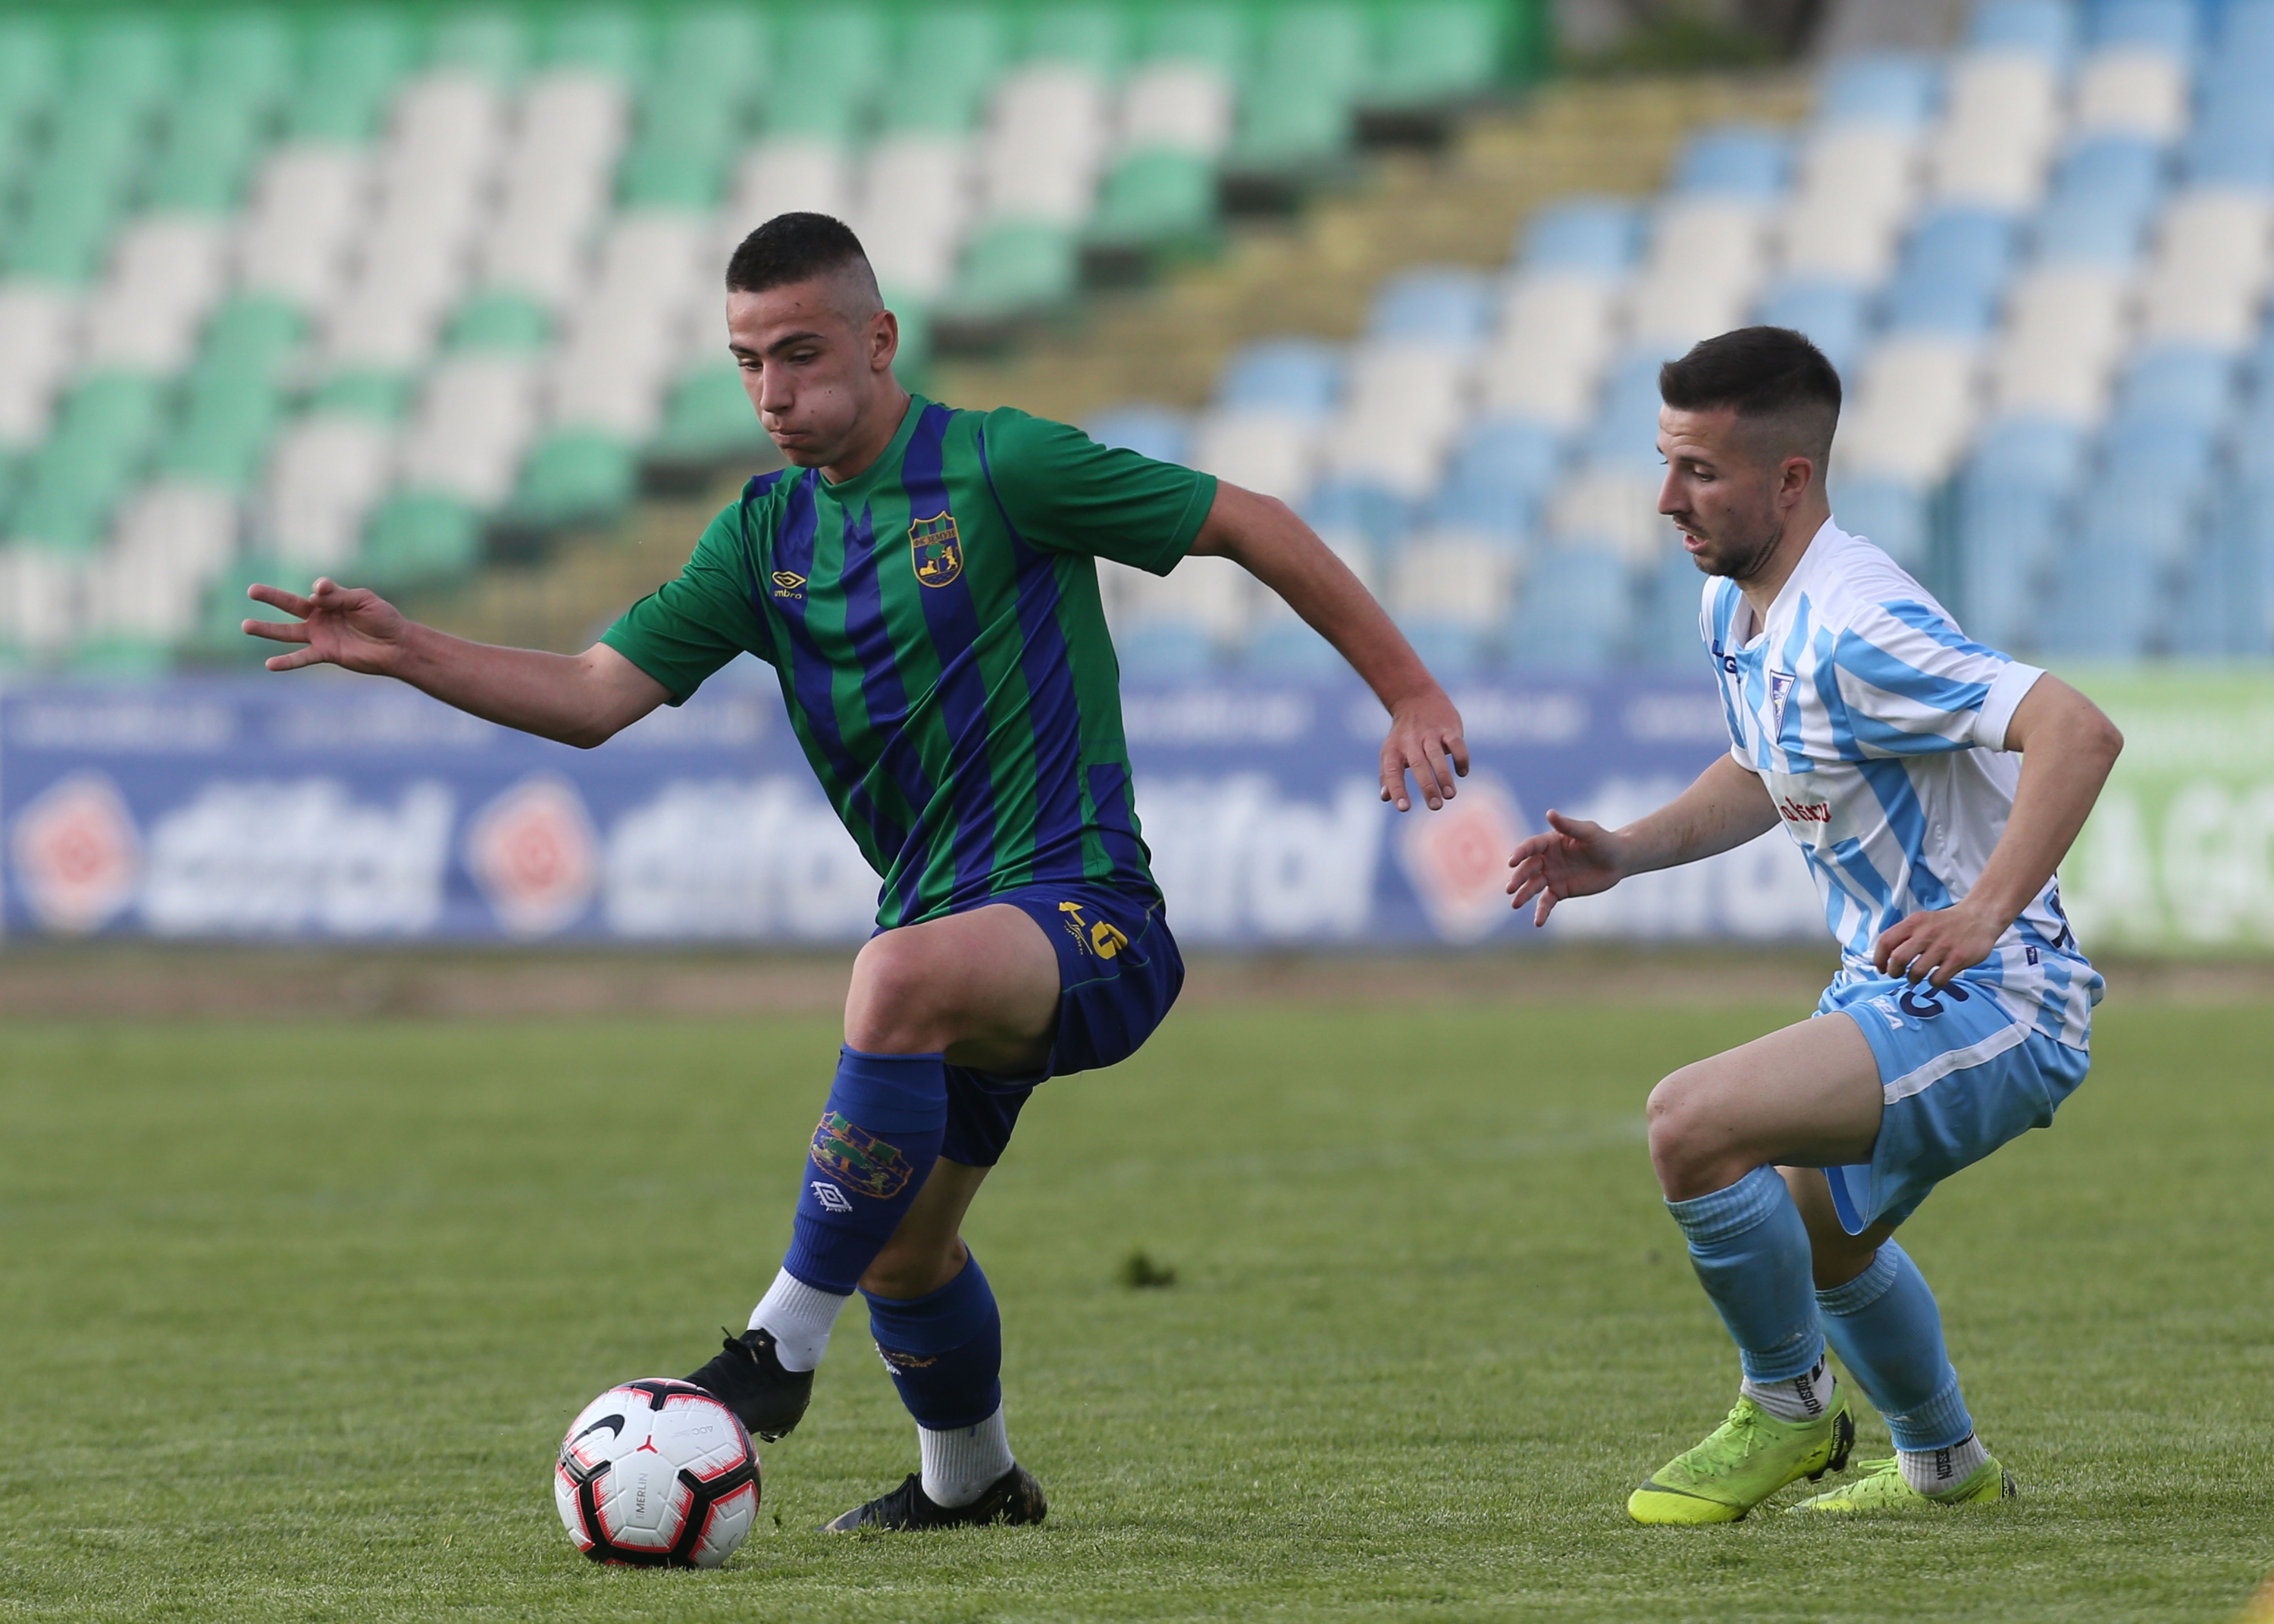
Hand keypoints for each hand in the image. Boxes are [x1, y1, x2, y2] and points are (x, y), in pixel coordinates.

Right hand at [243, 578, 409, 674]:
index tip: (323, 591)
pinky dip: (287, 662)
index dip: (321, 589)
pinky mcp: (326, 653)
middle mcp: (321, 617)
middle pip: (290, 605)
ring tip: (246, 625)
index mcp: (331, 600)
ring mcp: (321, 635)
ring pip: (288, 632)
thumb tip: (314, 591)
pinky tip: (270, 664)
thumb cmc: (384, 619)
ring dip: (268, 629)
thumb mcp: (363, 600)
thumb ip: (339, 595)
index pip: (318, 590)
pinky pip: (302, 657)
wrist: (396, 645)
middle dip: (271, 597)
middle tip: (251, 590)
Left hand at [1379, 687, 1468, 810]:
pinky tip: (1462, 773)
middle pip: (1418, 766)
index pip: (1392, 772)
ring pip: (1437, 756)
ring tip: (1450, 795)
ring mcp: (1430, 734)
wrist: (1415, 698)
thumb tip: (1385, 797)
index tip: (1403, 808)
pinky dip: (1461, 758)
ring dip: (1444, 776)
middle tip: (1436, 806)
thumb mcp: (1390, 752)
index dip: (1397, 789)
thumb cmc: (1403, 734)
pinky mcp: (1448, 728)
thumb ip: (1387, 775)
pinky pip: (1456, 743)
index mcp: (1394, 750)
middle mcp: (1410, 742)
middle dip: (1428, 787)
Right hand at [1506, 810, 1625, 925]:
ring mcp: (1551, 876)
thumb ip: (1568, 826)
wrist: (1618, 861)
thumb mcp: (1588, 832)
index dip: (1520, 853)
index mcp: (1550, 842)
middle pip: (1528, 868)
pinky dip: (1541, 911)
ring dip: (1523, 895)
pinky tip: (1538, 922)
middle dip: (1519, 878)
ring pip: (1533, 886)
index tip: (1511, 862)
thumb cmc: (1604, 842)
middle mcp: (1546, 859)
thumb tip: (1549, 813)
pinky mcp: (1559, 891)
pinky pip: (1547, 902)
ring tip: (1515, 904)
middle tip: (1510, 888)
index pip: (1531, 847)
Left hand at [1873, 899, 2002, 986]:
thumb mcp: (1921, 921)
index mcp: (1913, 923)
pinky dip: (1933, 983)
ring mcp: (1943, 947)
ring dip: (1913, 979)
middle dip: (1894, 971)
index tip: (1882, 968)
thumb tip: (1884, 957)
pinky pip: (1938, 979)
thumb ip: (1904, 934)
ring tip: (1917, 977)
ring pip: (1917, 972)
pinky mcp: (1958, 958)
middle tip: (1898, 974)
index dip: (1879, 958)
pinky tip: (1936, 978)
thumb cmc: (1945, 923)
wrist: (1979, 917)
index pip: (1885, 941)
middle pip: (1898, 958)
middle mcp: (1926, 934)